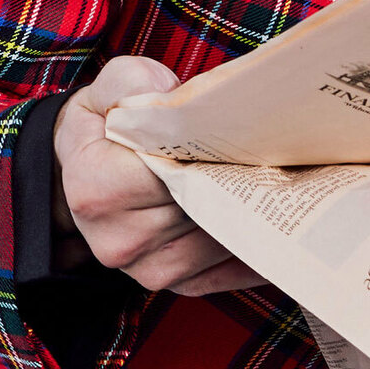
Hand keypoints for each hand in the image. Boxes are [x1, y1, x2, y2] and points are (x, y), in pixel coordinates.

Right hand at [53, 59, 268, 297]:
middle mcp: (120, 240)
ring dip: (253, 215)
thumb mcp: (114, 87)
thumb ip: (137, 84)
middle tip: (276, 155)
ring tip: (279, 182)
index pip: (174, 173)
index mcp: (97, 190)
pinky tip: (276, 221)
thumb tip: (177, 100)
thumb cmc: (108, 124)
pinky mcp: (177, 284)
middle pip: (204, 208)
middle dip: (240, 181)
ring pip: (223, 239)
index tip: (242, 137)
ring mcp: (149, 270)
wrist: (90, 168)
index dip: (211, 152)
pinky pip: (233, 270)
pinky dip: (257, 246)